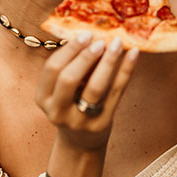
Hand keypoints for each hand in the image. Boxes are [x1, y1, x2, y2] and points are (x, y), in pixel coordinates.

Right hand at [35, 34, 138, 150]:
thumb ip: (72, 67)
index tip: (84, 34)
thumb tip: (92, 34)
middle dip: (84, 56)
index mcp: (43, 98)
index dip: (68, 50)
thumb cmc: (72, 106)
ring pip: (95, 87)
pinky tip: (133, 53)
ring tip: (116, 43)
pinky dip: (126, 70)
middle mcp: (58, 111)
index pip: (52, 69)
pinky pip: (116, 92)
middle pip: (68, 79)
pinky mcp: (102, 122)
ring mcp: (80, 120)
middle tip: (99, 40)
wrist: (81, 143)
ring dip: (107, 62)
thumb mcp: (62, 91)